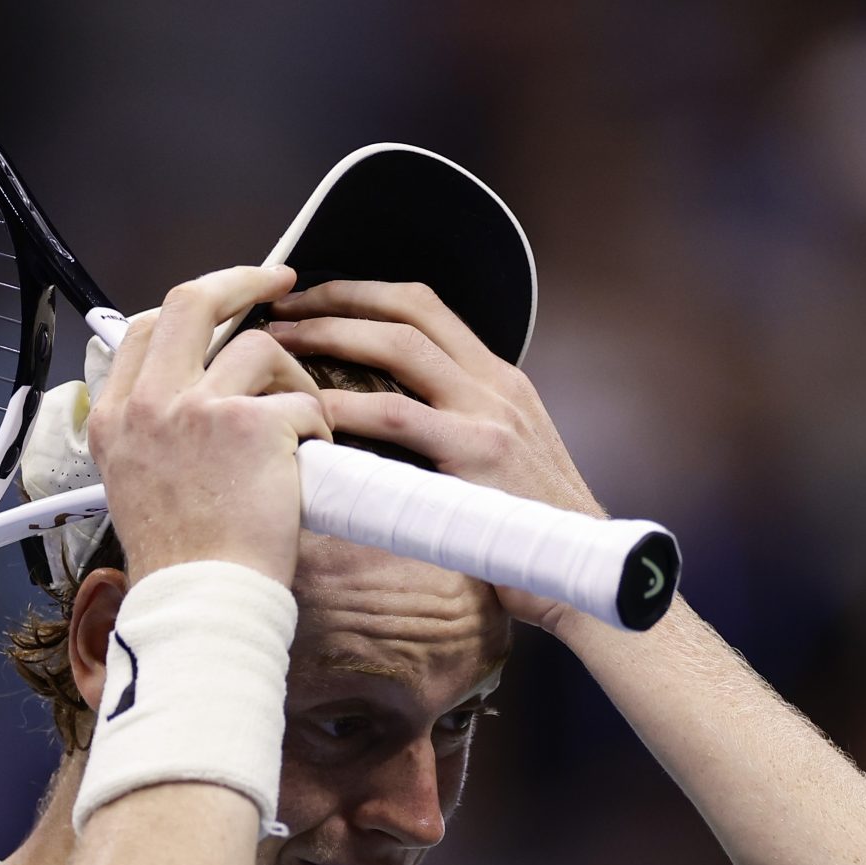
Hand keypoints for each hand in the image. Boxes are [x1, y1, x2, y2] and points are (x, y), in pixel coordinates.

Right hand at [90, 266, 331, 584]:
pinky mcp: (253, 424)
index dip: (190, 307)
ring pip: (261, 350)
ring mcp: (198, 408)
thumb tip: (193, 391)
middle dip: (241, 279)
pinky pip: (302, 401)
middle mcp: (149, 404)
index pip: (143, 331)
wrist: (203, 600)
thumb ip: (154, 430)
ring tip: (301, 428)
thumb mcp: (137, 484)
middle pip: (191, 302)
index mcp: (116, 419)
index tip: (221, 302)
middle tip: (279, 281)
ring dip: (293, 381)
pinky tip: (311, 462)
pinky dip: (318, 427)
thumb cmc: (184, 561)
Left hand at [263, 280, 603, 521]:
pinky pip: (396, 416)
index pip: (426, 309)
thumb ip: (455, 431)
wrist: (587, 570)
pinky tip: (309, 408)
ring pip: (399, 344)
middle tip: (281, 307)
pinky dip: (346, 406)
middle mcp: (495, 383)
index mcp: (499, 380)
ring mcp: (488, 414)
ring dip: (330, 335)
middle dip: (337, 298)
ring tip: (278, 343)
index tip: (315, 302)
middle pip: (408, 308)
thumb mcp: (502, 460)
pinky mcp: (477, 454)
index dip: (364, 294)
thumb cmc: (533, 530)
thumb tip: (389, 426)